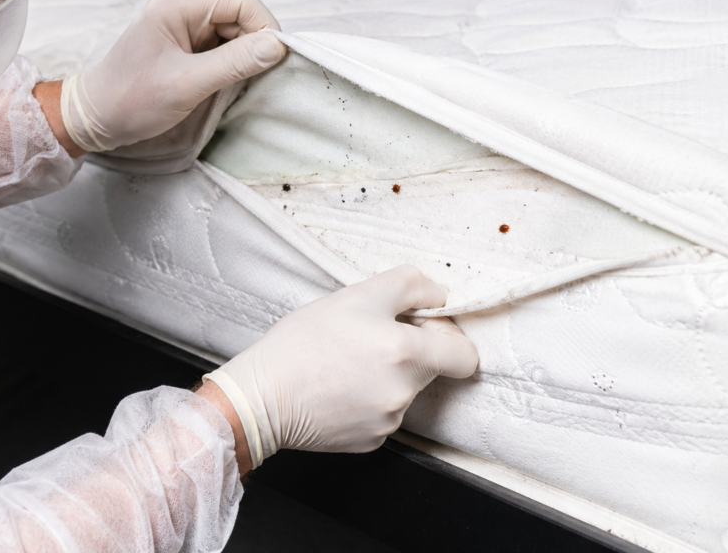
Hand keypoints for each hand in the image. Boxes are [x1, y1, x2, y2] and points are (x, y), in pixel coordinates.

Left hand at [60, 0, 285, 151]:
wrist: (95, 118)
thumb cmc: (130, 99)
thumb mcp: (187, 84)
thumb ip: (234, 63)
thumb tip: (276, 46)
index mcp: (176, 5)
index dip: (264, 25)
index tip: (274, 57)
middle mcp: (180, 8)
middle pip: (239, 12)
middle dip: (255, 42)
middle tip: (259, 75)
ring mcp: (182, 25)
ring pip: (233, 30)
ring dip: (244, 54)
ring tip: (239, 82)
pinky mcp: (184, 45)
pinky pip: (221, 45)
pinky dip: (232, 63)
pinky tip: (227, 82)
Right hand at [203, 265, 478, 467]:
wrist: (262, 396)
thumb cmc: (303, 342)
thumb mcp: (356, 294)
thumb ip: (409, 285)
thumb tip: (440, 295)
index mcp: (407, 355)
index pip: (465, 355)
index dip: (444, 333)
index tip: (415, 324)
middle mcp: (404, 394)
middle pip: (432, 369)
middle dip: (410, 350)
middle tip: (369, 335)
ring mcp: (388, 422)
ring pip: (405, 390)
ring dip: (386, 373)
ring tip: (345, 360)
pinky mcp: (370, 441)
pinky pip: (383, 413)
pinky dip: (368, 397)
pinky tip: (338, 385)